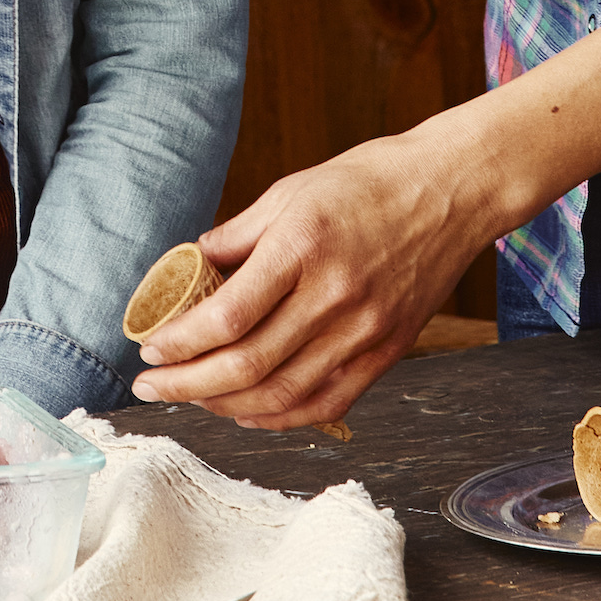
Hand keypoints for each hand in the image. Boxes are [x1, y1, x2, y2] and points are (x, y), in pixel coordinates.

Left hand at [128, 123, 495, 429]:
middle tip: (150, 386)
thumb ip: (237, 236)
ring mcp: (365, 331)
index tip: (149, 349)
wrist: (451, 191)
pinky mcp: (388, 353)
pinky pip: (327, 403)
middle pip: (249, 364)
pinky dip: (280, 418)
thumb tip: (188, 267)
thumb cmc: (367, 182)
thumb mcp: (291, 190)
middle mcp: (335, 296)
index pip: (228, 315)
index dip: (181, 341)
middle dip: (188, 384)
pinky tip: (245, 412)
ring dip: (225, 406)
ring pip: (283, 394)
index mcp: (303, 247)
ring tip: (191, 399)